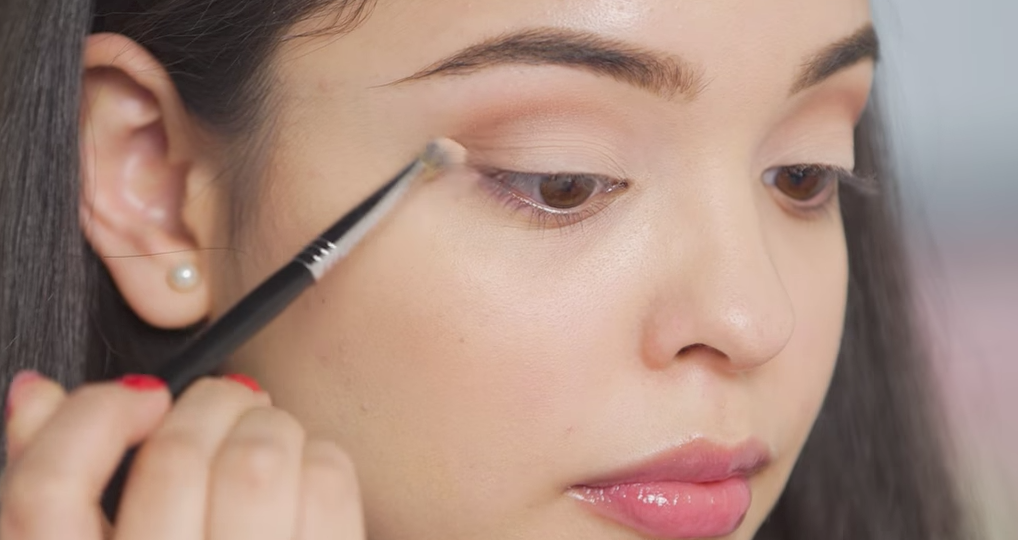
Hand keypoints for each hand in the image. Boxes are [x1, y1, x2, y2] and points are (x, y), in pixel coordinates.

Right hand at [1, 371, 364, 539]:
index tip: (141, 396)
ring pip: (258, 458)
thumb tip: (41, 395)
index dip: (93, 416)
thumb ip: (56, 485)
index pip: (48, 489)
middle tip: (222, 404)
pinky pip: (326, 481)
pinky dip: (316, 456)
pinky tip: (302, 479)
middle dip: (208, 403)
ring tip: (263, 439)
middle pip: (175, 457)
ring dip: (267, 424)